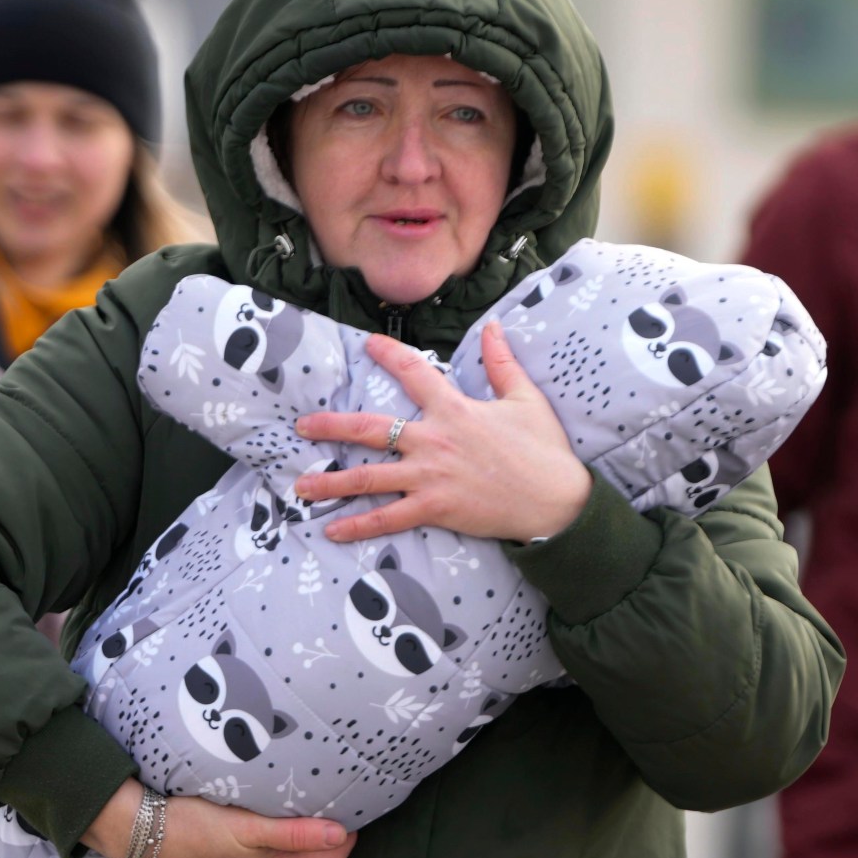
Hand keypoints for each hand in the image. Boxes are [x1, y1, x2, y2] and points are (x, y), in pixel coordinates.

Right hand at [82, 779, 355, 857]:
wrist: (135, 837)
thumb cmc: (191, 823)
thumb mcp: (245, 827)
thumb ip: (293, 834)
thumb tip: (338, 836)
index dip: (346, 838)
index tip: (353, 811)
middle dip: (325, 845)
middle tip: (333, 811)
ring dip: (291, 853)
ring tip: (293, 820)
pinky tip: (249, 843)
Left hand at [294, 322, 591, 543]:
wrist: (557, 500)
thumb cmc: (544, 450)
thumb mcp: (525, 399)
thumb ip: (501, 363)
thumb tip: (492, 327)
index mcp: (455, 409)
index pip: (415, 372)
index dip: (389, 355)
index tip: (367, 344)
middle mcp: (434, 440)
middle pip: (371, 429)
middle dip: (332, 426)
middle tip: (302, 427)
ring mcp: (430, 476)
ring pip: (369, 477)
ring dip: (331, 482)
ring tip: (300, 486)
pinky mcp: (435, 508)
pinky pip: (388, 518)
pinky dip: (359, 525)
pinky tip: (332, 530)